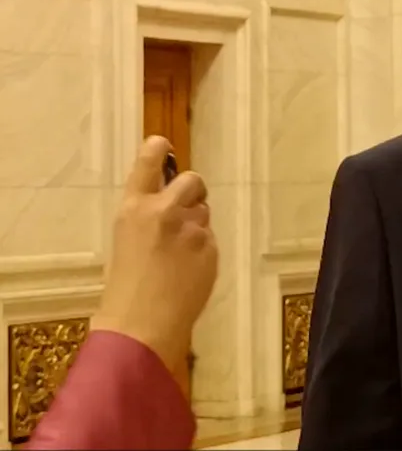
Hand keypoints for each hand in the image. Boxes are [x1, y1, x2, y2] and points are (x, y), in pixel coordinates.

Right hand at [92, 137, 217, 392]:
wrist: (141, 324)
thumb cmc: (125, 288)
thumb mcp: (127, 242)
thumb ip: (148, 220)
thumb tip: (171, 209)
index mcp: (133, 209)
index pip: (146, 166)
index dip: (156, 151)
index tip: (162, 143)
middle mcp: (164, 211)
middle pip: (192, 181)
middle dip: (192, 191)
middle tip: (186, 210)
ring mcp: (191, 229)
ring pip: (203, 212)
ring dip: (196, 224)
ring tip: (179, 254)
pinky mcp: (210, 247)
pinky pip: (210, 239)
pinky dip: (203, 250)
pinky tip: (188, 272)